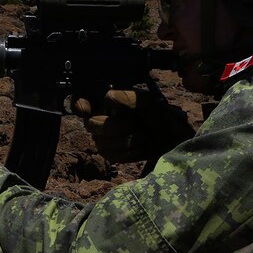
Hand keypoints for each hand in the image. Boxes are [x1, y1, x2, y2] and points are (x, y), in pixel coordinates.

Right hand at [73, 89, 193, 163]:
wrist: (173, 138)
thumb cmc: (160, 114)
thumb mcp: (148, 102)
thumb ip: (129, 98)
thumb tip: (109, 97)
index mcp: (107, 101)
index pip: (81, 99)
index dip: (79, 104)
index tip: (86, 110)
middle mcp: (101, 117)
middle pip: (91, 124)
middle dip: (114, 127)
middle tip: (135, 125)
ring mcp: (104, 137)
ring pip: (102, 142)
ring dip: (127, 141)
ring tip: (143, 135)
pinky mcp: (111, 153)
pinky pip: (111, 156)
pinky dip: (130, 153)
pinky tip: (141, 147)